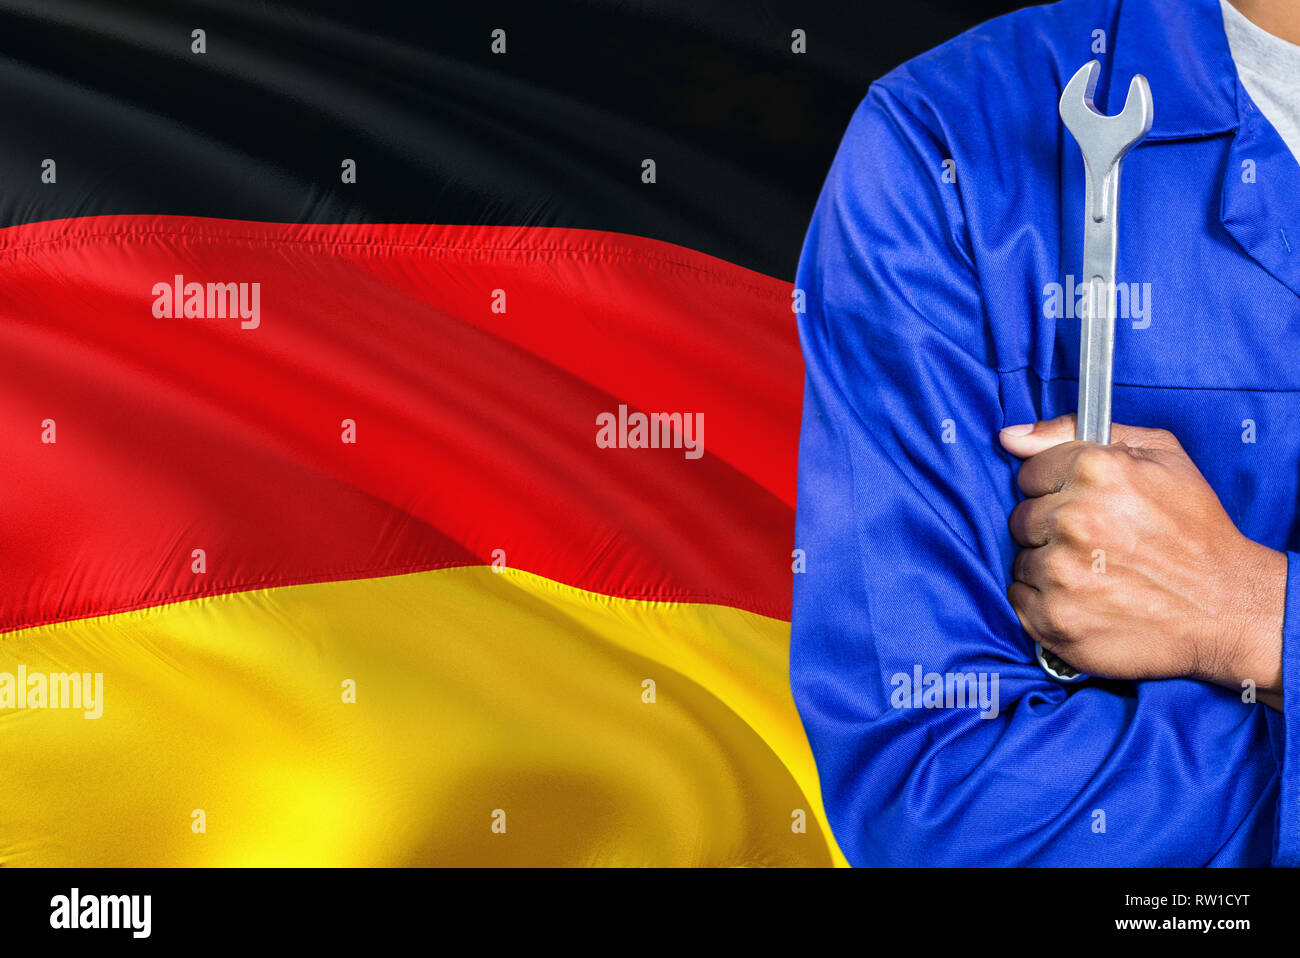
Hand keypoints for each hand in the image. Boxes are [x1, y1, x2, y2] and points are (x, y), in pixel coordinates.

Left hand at [999, 415, 1284, 706]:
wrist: (1227, 607)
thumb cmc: (1195, 529)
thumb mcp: (1158, 454)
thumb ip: (1076, 431)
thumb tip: (1011, 436)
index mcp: (1096, 470)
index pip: (1030, 474)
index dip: (1057, 488)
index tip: (1084, 504)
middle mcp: (1074, 519)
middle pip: (1022, 518)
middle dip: (1052, 528)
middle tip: (1096, 543)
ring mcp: (1061, 573)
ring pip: (1021, 560)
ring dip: (1049, 566)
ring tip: (1096, 572)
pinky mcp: (1054, 618)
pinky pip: (1019, 598)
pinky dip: (1044, 600)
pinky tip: (1085, 598)